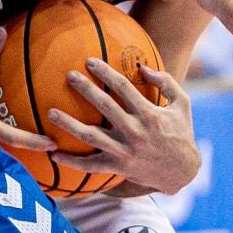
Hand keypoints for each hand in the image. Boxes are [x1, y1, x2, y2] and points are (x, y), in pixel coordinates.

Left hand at [43, 60, 201, 195]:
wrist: (181, 171)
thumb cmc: (181, 132)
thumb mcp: (182, 104)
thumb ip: (166, 82)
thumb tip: (143, 67)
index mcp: (149, 114)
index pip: (123, 87)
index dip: (105, 72)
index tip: (89, 61)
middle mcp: (135, 131)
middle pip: (104, 106)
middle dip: (85, 89)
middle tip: (69, 76)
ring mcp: (124, 150)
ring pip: (91, 136)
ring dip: (69, 124)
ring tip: (50, 113)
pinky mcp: (118, 167)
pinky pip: (90, 165)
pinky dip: (71, 161)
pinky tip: (53, 154)